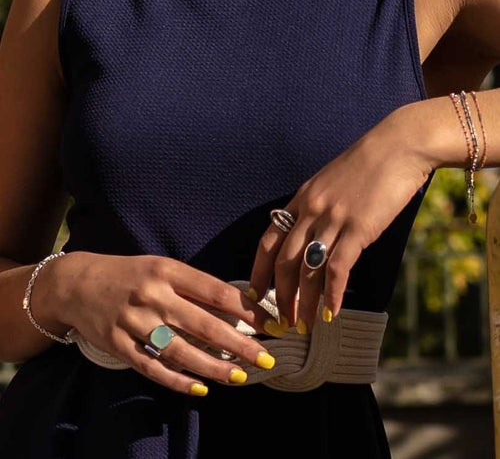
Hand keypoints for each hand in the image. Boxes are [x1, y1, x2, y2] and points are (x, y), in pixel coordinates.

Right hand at [36, 251, 280, 394]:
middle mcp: (152, 295)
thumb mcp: (162, 266)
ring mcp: (133, 321)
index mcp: (168, 270)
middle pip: (204, 325)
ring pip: (180, 351)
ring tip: (239, 377)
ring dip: (213, 368)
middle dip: (240, 345)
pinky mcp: (117, 344)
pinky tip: (199, 389)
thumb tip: (237, 305)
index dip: (247, 311)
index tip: (270, 325)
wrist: (76, 282)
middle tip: (266, 360)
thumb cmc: (130, 273)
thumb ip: (194, 284)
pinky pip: (151, 367)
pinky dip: (177, 381)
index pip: (216, 292)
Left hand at [248, 107, 432, 332]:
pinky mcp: (358, 227)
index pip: (268, 241)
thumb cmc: (367, 164)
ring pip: (308, 270)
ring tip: (304, 325)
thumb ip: (316, 206)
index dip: (259, 271)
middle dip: (280, 296)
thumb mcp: (330, 181)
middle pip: (284, 262)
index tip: (255, 295)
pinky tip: (332, 312)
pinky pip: (338, 268)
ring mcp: (333, 219)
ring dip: (305, 303)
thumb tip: (311, 233)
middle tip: (282, 321)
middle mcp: (310, 211)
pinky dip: (332, 294)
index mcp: (300, 200)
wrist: (398, 145)